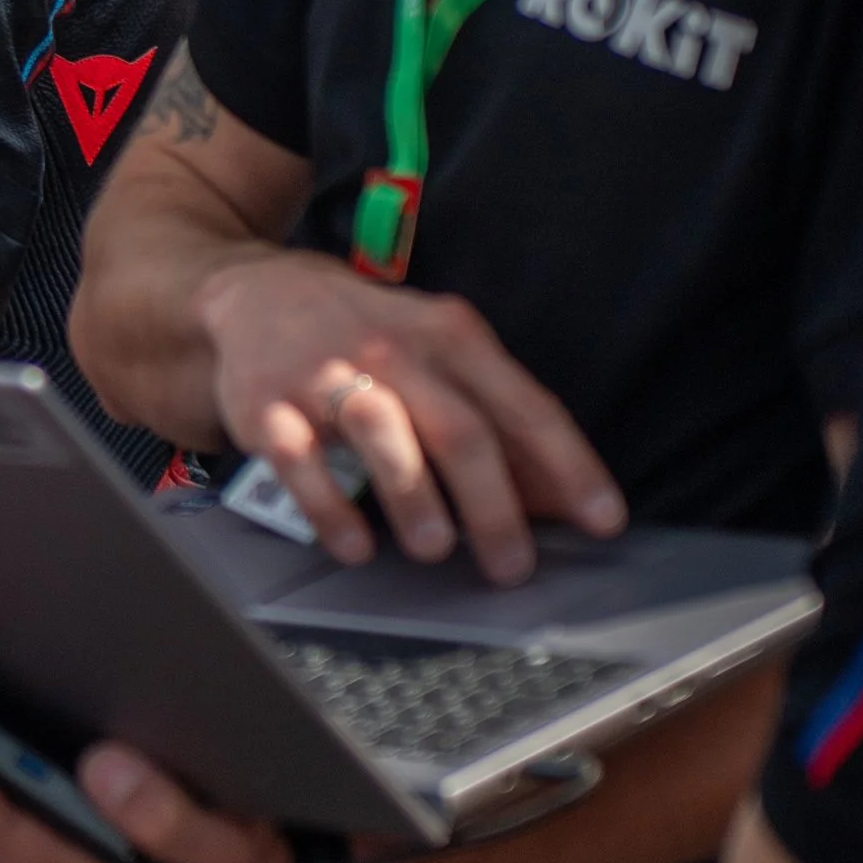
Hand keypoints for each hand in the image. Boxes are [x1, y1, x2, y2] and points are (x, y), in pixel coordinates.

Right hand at [196, 246, 622, 585]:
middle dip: (493, 504)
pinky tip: (353, 547)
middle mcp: (394, 350)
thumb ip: (495, 419)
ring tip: (435, 551)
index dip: (568, 466)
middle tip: (512, 567)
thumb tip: (558, 498)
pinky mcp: (270, 404)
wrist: (259, 295)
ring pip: (383, 433)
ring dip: (414, 497)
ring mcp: (328, 374)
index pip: (524, 406)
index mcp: (451, 337)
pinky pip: (300, 459)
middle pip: (459, 428)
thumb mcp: (440, 356)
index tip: (603, 522)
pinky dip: (329, 508)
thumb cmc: (371, 339)